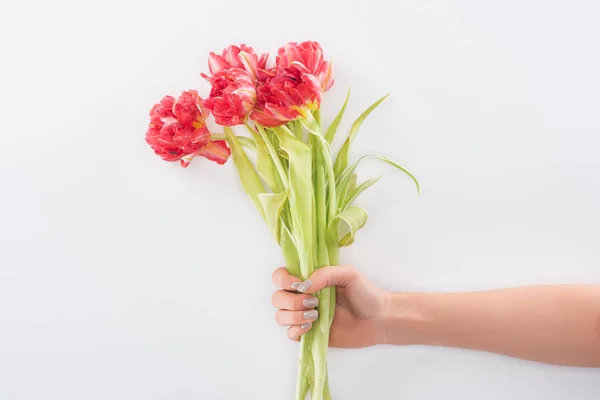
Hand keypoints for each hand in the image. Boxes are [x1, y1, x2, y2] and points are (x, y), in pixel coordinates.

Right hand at [271, 265, 387, 347]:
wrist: (379, 320)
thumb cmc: (366, 294)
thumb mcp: (349, 274)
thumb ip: (326, 274)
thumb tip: (304, 285)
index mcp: (310, 279)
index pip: (280, 276)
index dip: (283, 280)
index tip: (299, 284)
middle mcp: (303, 296)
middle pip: (277, 297)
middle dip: (291, 301)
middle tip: (313, 302)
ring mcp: (305, 315)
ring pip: (280, 316)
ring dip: (293, 316)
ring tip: (315, 316)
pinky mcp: (309, 333)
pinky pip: (289, 334)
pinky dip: (295, 330)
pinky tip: (311, 327)